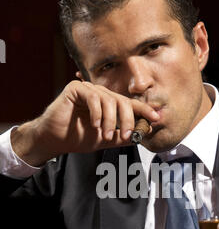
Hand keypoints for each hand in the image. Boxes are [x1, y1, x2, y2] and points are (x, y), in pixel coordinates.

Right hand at [11, 81, 159, 165]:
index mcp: (108, 104)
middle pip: (122, 101)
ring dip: (110, 120)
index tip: (156, 118)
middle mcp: (100, 94)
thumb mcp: (105, 139)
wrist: (54, 140)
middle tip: (127, 135)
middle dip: (128, 119)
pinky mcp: (76, 88)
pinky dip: (97, 112)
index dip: (144, 110)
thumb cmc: (77, 138)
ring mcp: (88, 90)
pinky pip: (93, 97)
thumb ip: (123, 136)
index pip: (130, 104)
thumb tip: (143, 133)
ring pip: (109, 100)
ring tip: (106, 135)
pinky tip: (94, 125)